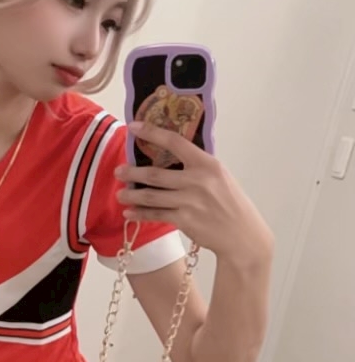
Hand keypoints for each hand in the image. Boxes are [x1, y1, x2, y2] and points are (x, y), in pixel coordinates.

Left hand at [115, 121, 273, 262]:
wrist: (242, 235)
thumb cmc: (230, 203)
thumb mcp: (219, 177)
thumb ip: (197, 167)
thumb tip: (169, 156)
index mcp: (207, 164)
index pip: (175, 142)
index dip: (152, 133)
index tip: (134, 127)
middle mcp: (197, 181)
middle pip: (155, 174)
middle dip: (132, 173)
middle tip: (118, 171)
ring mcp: (190, 202)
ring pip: (152, 197)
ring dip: (132, 195)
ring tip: (120, 194)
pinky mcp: (185, 220)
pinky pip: (156, 215)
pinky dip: (140, 214)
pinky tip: (129, 213)